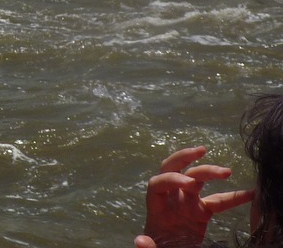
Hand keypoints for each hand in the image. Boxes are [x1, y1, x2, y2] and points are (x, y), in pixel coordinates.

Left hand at [135, 146, 253, 247]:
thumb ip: (149, 246)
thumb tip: (140, 241)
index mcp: (156, 206)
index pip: (157, 184)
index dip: (170, 179)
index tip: (189, 183)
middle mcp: (170, 199)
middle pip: (172, 169)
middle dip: (184, 157)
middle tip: (201, 151)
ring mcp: (186, 203)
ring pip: (196, 179)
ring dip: (209, 171)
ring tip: (227, 171)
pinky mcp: (201, 212)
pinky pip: (217, 201)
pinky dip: (232, 197)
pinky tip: (249, 194)